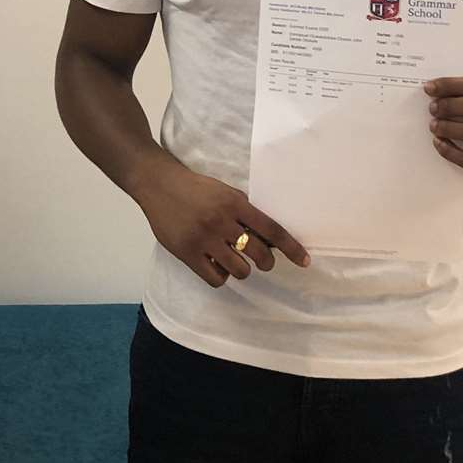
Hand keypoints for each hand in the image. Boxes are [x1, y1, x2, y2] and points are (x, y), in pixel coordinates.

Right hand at [130, 154, 309, 286]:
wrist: (157, 184)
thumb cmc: (194, 187)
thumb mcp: (224, 191)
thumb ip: (243, 210)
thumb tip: (266, 235)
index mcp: (234, 203)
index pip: (272, 229)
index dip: (291, 248)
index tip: (305, 261)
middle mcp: (222, 221)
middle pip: (258, 254)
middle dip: (266, 261)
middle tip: (262, 260)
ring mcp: (204, 239)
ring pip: (239, 270)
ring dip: (242, 269)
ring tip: (233, 260)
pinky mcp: (187, 253)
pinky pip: (216, 278)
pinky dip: (221, 276)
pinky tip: (217, 266)